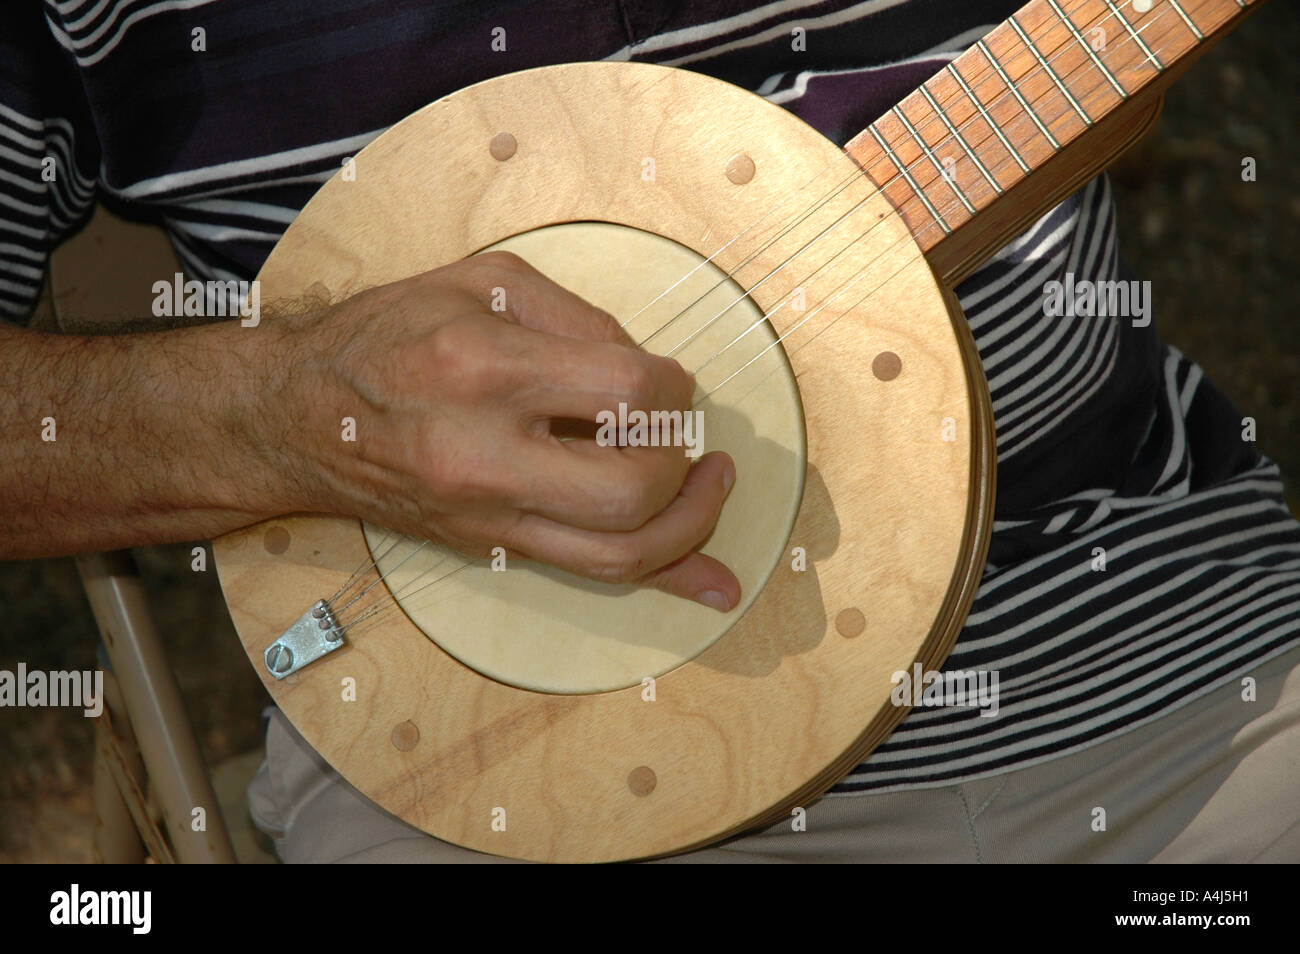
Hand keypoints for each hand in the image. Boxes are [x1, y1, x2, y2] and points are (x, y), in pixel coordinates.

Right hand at [273, 251, 739, 610]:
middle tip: (683, 433)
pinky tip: (716, 585)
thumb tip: (652, 373)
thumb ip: (579, 316)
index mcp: (484, 367)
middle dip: (682, 461)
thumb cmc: (388, 336)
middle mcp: (484, 453)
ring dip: (691, 524)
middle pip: (632, 488)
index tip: (671, 380)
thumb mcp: (481, 282)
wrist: (297, 418)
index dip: (674, 386)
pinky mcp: (491, 546)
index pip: (628, 392)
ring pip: (622, 552)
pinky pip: (590, 576)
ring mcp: (488, 513)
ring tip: (708, 484)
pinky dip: (665, 578)